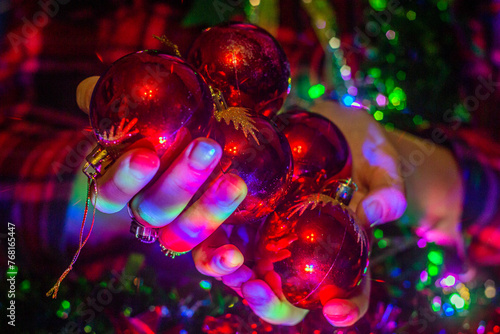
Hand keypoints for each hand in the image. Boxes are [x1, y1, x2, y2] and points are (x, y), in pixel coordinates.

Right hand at [75, 77, 247, 256]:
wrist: (195, 141)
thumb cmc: (161, 124)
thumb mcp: (136, 107)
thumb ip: (111, 100)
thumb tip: (88, 90)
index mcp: (122, 186)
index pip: (109, 193)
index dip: (124, 179)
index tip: (145, 155)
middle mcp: (146, 211)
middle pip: (154, 210)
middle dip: (181, 181)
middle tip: (207, 147)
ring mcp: (175, 228)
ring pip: (183, 233)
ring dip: (208, 211)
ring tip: (235, 182)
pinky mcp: (206, 239)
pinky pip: (206, 258)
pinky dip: (219, 261)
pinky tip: (236, 257)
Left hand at [192, 100, 406, 326]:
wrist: (327, 124)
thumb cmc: (363, 149)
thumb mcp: (383, 165)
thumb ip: (387, 190)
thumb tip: (375, 213)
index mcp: (341, 253)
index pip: (348, 294)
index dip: (346, 309)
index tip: (336, 313)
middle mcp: (301, 252)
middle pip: (286, 297)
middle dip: (270, 302)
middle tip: (258, 290)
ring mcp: (269, 233)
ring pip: (245, 271)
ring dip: (231, 274)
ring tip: (230, 262)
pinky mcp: (242, 208)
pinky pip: (219, 231)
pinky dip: (209, 235)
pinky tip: (207, 222)